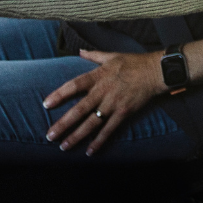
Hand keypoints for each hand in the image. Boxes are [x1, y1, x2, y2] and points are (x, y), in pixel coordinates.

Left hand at [42, 50, 165, 155]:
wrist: (156, 71)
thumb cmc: (133, 62)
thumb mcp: (112, 56)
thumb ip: (94, 55)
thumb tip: (79, 51)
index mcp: (99, 76)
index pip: (75, 85)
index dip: (60, 94)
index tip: (46, 104)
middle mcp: (104, 91)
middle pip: (80, 109)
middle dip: (64, 123)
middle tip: (49, 136)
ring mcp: (114, 103)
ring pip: (92, 122)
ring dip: (77, 135)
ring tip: (63, 146)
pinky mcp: (124, 112)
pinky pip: (109, 129)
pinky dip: (99, 141)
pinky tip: (90, 151)